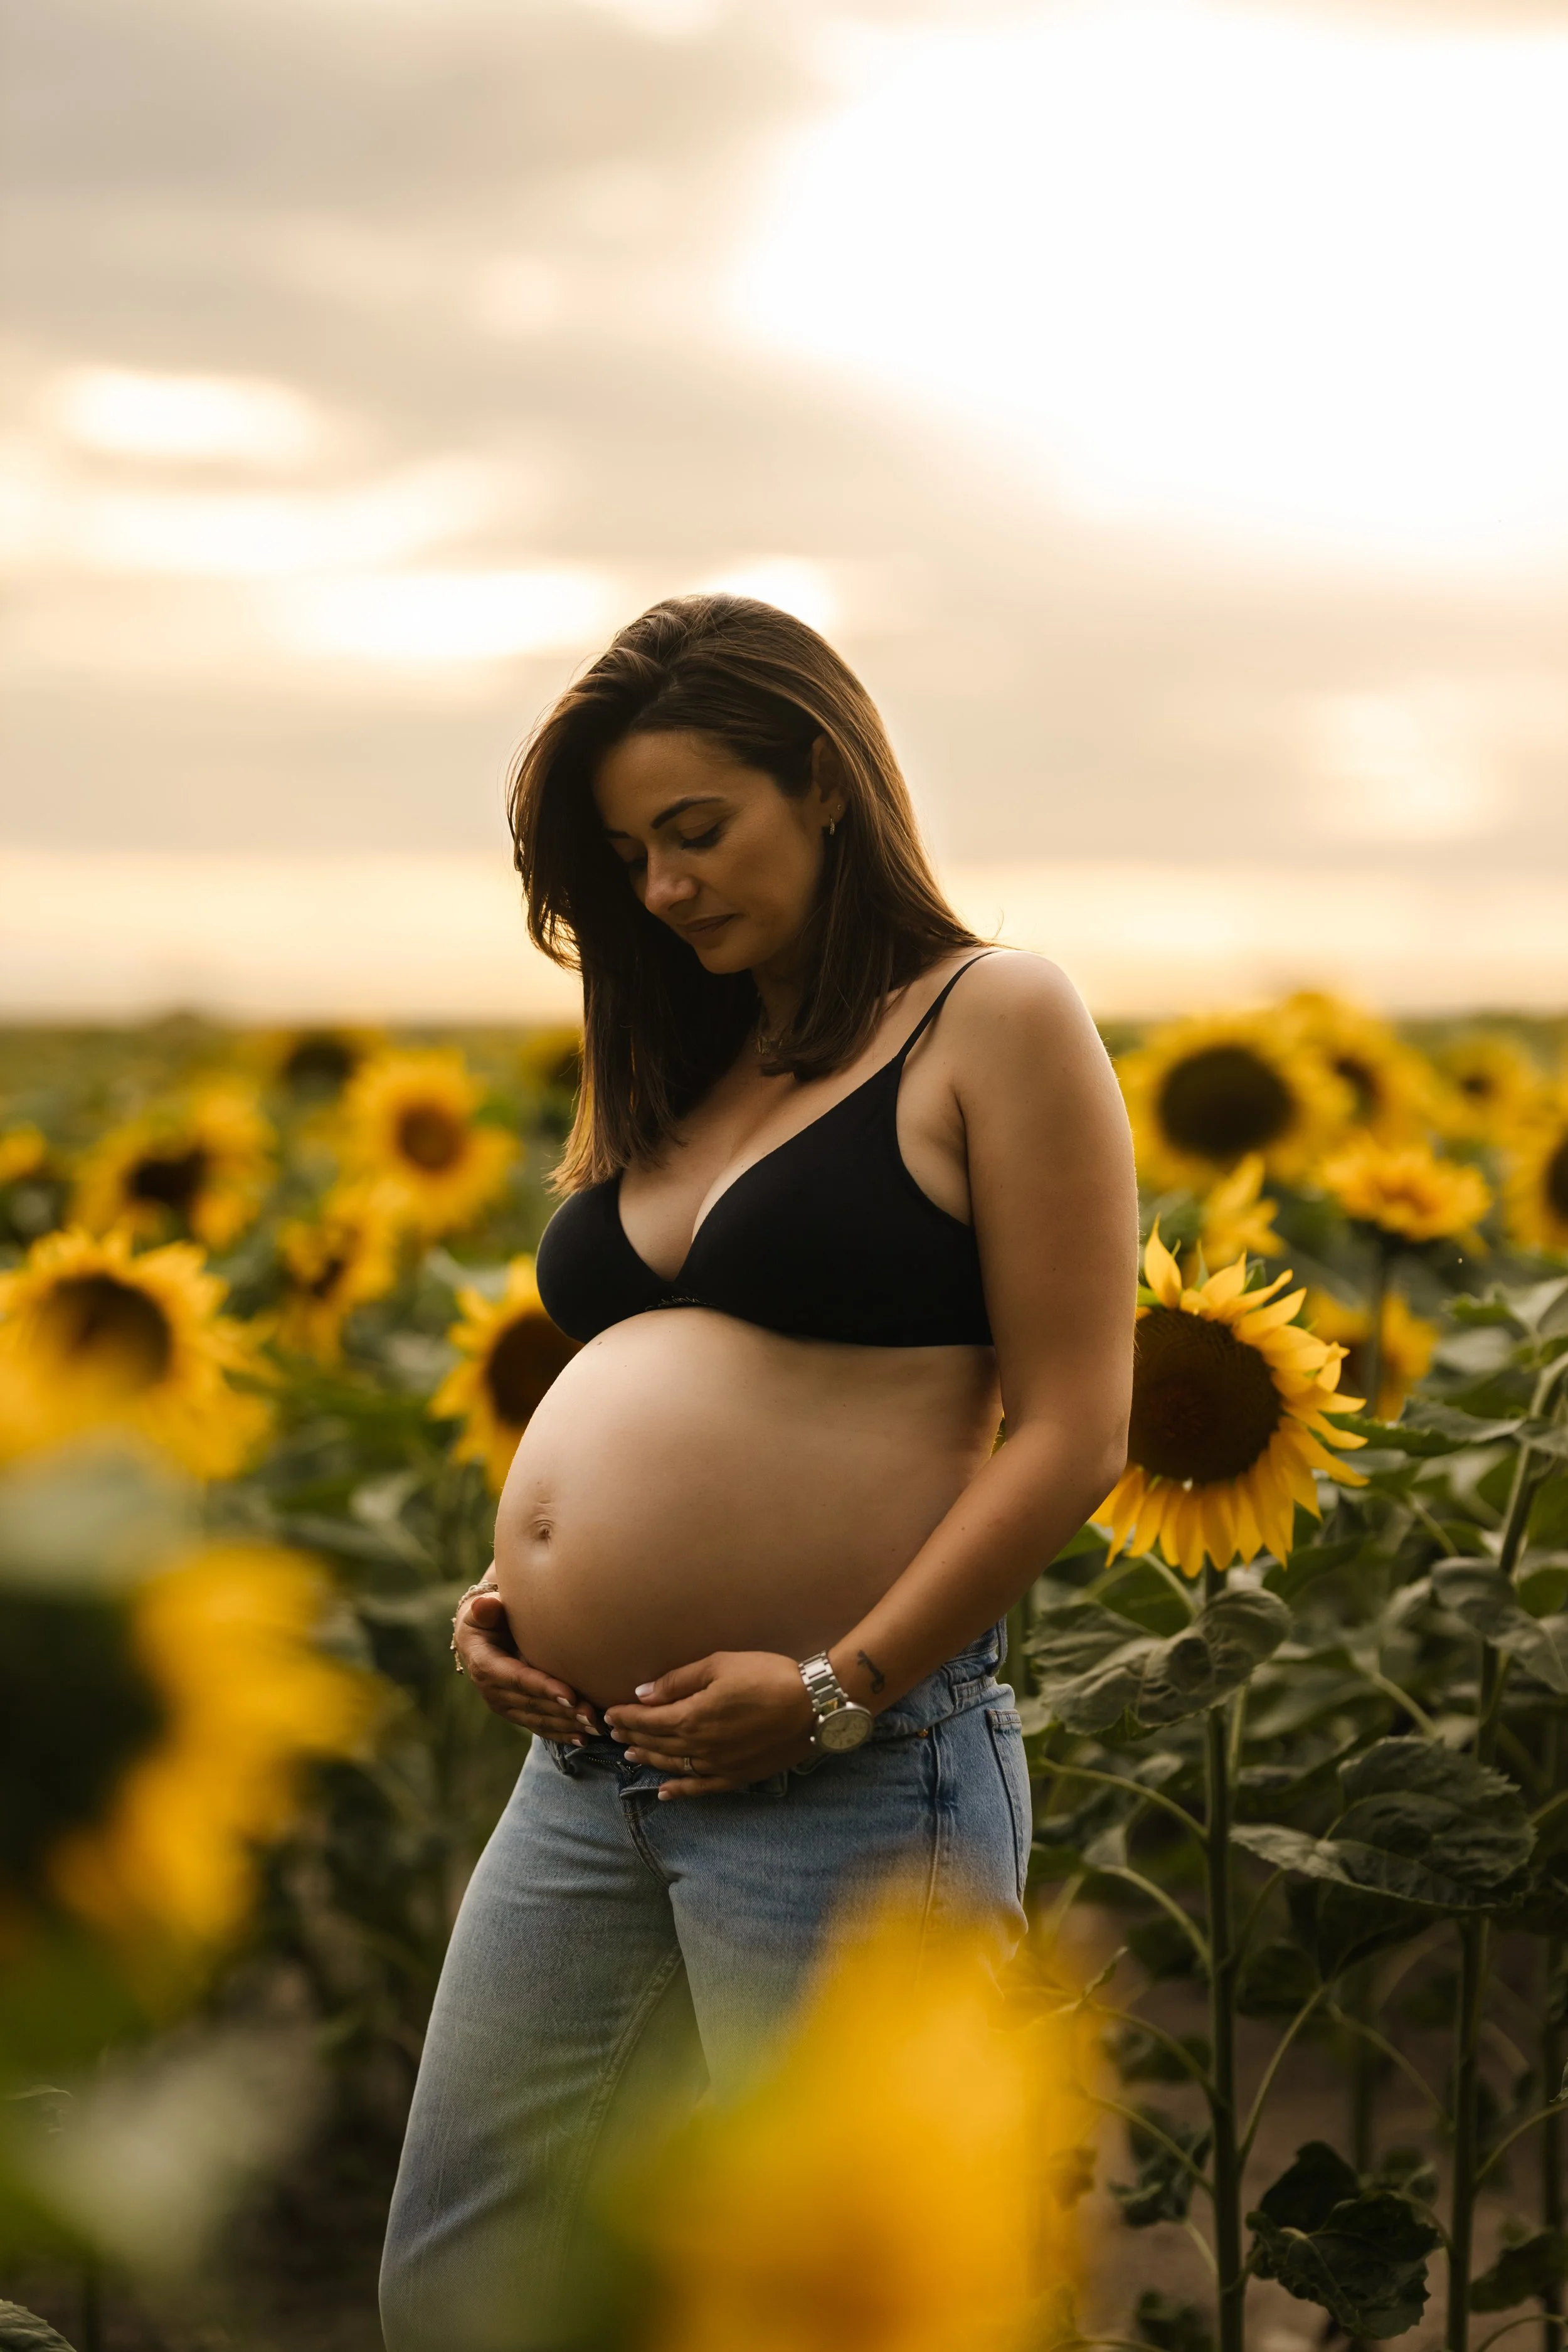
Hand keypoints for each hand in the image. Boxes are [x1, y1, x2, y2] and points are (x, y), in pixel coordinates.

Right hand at [454, 1581, 599, 1743]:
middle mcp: (493, 1692)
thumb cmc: (487, 1617)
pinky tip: (582, 1739)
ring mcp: (505, 1706)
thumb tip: (485, 1605)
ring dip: (567, 1725)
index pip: (518, 1679)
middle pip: (533, 1704)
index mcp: (485, 1666)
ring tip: (595, 1727)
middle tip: (593, 1715)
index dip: (544, 1688)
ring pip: (539, 1719)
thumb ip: (486, 1609)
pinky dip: (561, 1734)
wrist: (478, 1638)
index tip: (570, 1695)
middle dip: (564, 1712)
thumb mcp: (482, 1611)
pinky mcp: (516, 1713)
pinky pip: (539, 1726)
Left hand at [602, 1651, 815, 1797]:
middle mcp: (699, 1747)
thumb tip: (642, 1694)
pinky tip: (664, 1793)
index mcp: (692, 1716)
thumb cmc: (767, 1676)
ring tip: (630, 1755)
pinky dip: (680, 1791)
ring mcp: (718, 1766)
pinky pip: (701, 1788)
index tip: (610, 1714)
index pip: (647, 1721)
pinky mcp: (737, 1776)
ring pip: (673, 1767)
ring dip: (649, 1761)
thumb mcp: (720, 1665)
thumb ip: (678, 1682)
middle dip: (633, 1737)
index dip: (626, 1718)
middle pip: (656, 1744)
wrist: (813, 1705)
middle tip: (614, 1734)